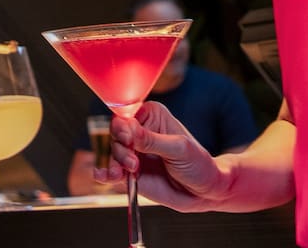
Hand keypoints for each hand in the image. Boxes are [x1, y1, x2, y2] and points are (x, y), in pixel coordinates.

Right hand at [102, 102, 230, 211]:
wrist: (204, 192)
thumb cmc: (198, 164)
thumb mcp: (178, 149)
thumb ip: (152, 141)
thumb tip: (129, 130)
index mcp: (151, 116)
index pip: (127, 115)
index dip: (123, 127)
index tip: (128, 139)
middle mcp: (140, 132)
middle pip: (116, 134)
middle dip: (121, 148)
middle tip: (134, 163)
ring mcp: (135, 153)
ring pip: (113, 153)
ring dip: (115, 163)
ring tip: (128, 173)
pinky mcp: (132, 173)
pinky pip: (113, 171)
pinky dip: (105, 173)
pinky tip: (103, 175)